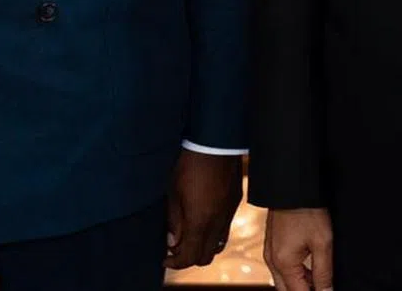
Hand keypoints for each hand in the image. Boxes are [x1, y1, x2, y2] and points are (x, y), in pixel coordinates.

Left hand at [164, 149, 242, 268]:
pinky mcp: (235, 202)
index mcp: (201, 221)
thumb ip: (174, 221)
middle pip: (205, 256)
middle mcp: (218, 222)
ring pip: (218, 244)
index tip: (166, 258)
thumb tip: (173, 241)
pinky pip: (226, 227)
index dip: (176, 262)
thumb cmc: (190, 163)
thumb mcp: (174, 192)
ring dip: (203, 245)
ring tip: (190, 234)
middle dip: (189, 257)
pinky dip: (214, 232)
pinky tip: (203, 219)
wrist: (215, 141)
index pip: (189, 257)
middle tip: (176, 246)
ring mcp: (229, 212)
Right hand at [264, 207, 332, 290]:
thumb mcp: (322, 243)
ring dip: (300, 284)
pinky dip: (295, 273)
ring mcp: (269, 253)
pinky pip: (281, 268)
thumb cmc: (307, 210)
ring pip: (284, 282)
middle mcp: (272, 261)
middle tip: (322, 287)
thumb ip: (324, 273)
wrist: (292, 184)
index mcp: (283, 263)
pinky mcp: (272, 245)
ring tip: (320, 279)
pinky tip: (310, 269)